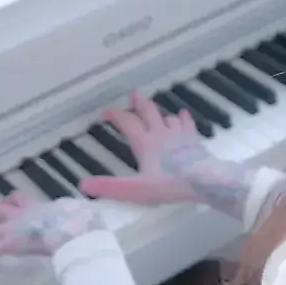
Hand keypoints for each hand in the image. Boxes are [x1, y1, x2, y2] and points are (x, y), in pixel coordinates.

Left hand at [0, 193, 104, 271]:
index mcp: (37, 209)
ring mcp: (14, 228)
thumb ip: (75, 217)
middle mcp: (21, 216)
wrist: (79, 230)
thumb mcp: (79, 215)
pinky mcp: (12, 242)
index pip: (18, 200)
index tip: (6, 201)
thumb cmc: (83, 224)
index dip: (11, 201)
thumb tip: (88, 221)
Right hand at [79, 92, 257, 219]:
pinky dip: (182, 117)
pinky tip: (182, 115)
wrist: (203, 180)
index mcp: (144, 142)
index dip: (116, 116)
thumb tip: (82, 185)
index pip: (127, 123)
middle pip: (148, 113)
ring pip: (166, 116)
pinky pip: (186, 123)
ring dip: (159, 112)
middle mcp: (160, 133)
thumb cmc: (168, 185)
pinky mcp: (194, 139)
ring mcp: (179, 134)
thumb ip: (109, 187)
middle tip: (134, 95)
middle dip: (139, 104)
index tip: (107, 111)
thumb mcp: (135, 189)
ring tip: (155, 110)